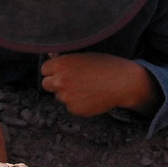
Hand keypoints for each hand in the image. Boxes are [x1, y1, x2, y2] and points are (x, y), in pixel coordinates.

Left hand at [41, 52, 159, 116]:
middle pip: (46, 84)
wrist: (122, 83)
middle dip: (55, 83)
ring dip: (68, 93)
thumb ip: (66, 60)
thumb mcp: (85, 56)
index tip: (61, 71)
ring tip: (86, 88)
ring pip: (59, 96)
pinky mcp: (74, 110)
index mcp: (62, 65)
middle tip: (70, 81)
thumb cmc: (106, 65)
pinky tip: (90, 96)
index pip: (44, 69)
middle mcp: (60, 81)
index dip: (53, 70)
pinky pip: (70, 106)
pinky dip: (77, 103)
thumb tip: (52, 58)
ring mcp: (66, 97)